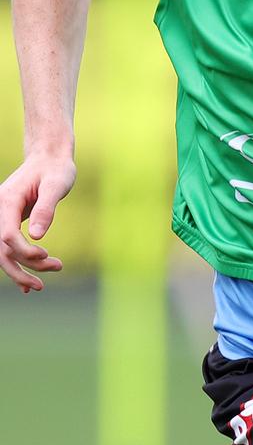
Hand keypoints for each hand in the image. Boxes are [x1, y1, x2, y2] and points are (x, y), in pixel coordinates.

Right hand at [0, 154, 75, 292]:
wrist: (49, 158)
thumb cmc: (55, 169)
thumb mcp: (56, 184)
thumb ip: (47, 208)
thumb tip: (37, 237)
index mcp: (7, 200)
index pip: (8, 235)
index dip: (24, 251)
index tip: (46, 256)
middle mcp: (0, 210)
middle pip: (2, 249)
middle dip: (22, 268)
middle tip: (44, 283)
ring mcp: (3, 217)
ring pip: (5, 252)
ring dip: (23, 270)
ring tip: (46, 279)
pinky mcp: (10, 222)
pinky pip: (9, 248)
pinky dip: (18, 266)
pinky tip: (28, 286)